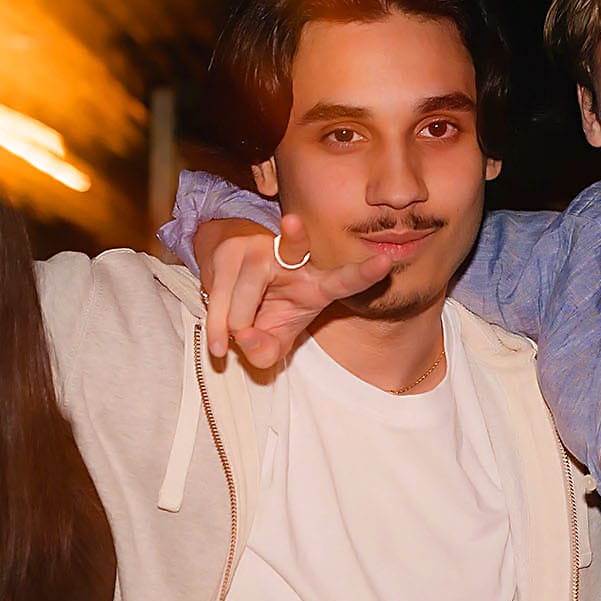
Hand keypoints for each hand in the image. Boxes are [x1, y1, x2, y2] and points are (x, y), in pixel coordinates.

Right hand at [195, 214, 391, 365]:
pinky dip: (215, 323)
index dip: (365, 273)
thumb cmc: (265, 314)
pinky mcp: (231, 249)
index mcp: (318, 283)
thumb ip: (267, 351)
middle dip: (262, 307)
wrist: (230, 283)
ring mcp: (260, 249)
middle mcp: (293, 259)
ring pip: (246, 288)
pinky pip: (219, 292)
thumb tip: (247, 337)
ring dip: (232, 323)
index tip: (385, 263)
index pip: (346, 278)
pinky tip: (217, 338)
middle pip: (285, 269)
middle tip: (244, 337)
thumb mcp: (272, 341)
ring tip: (229, 341)